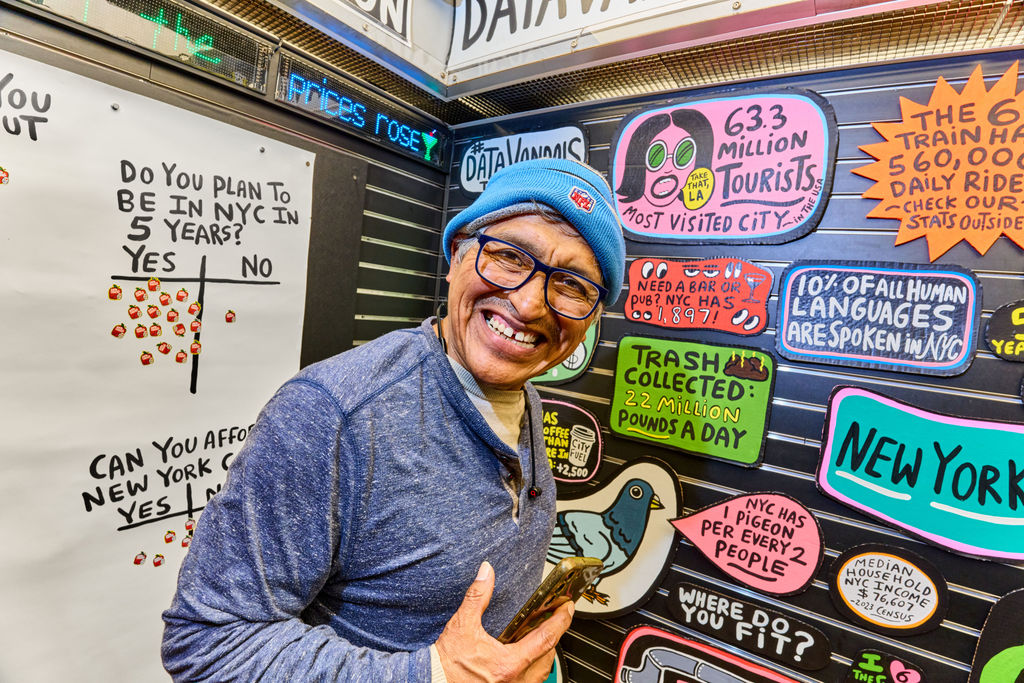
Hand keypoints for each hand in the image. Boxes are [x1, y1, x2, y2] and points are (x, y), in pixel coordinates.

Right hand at [435, 561, 573, 682]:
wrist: (433, 681)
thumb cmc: (447, 663)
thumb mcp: (463, 624)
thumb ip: (478, 596)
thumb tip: (486, 573)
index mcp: (508, 663)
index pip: (546, 639)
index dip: (560, 621)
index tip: (567, 608)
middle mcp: (515, 680)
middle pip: (548, 656)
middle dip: (554, 637)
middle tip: (556, 618)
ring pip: (542, 672)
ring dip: (545, 654)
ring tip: (543, 636)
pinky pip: (530, 680)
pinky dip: (534, 667)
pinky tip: (528, 657)